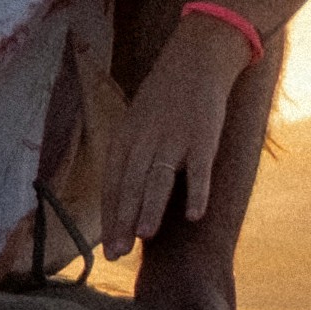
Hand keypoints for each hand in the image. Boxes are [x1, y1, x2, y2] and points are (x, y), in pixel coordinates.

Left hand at [107, 8, 251, 238]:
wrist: (197, 56)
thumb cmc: (166, 95)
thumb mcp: (138, 121)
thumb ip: (132, 156)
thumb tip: (125, 197)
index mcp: (126, 136)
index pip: (113, 182)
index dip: (110, 215)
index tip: (107, 247)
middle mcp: (145, 138)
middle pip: (129, 183)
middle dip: (121, 220)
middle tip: (116, 253)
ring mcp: (174, 137)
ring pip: (158, 176)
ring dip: (150, 206)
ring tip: (144, 236)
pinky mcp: (204, 135)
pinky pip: (199, 167)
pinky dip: (196, 191)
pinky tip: (194, 215)